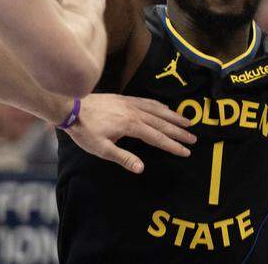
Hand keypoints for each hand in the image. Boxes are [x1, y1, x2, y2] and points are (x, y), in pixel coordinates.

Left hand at [64, 94, 196, 173]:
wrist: (73, 107)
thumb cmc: (86, 131)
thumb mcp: (101, 149)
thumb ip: (123, 158)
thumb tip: (141, 168)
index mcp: (131, 126)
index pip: (157, 137)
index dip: (173, 145)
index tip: (186, 151)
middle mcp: (135, 113)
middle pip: (162, 123)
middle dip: (179, 131)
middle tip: (193, 138)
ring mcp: (131, 103)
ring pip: (158, 110)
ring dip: (174, 117)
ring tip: (187, 122)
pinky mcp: (125, 98)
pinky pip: (148, 101)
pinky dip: (160, 106)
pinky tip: (165, 108)